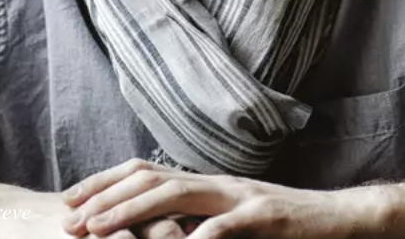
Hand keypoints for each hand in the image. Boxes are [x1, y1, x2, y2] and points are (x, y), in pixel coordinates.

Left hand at [60, 158, 380, 237]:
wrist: (336, 218)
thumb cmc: (279, 224)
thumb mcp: (229, 219)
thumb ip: (194, 219)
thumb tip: (154, 230)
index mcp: (205, 182)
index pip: (145, 171)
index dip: (105, 183)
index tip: (71, 201)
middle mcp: (216, 181)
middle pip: (151, 177)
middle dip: (106, 198)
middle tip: (68, 219)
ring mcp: (240, 195)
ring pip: (177, 195)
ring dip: (132, 212)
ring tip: (99, 231)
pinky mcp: (266, 215)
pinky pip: (226, 226)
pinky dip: (199, 237)